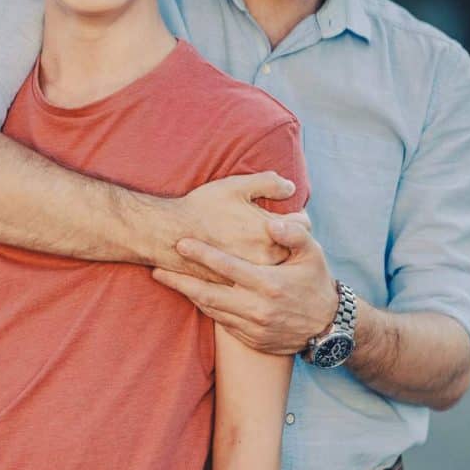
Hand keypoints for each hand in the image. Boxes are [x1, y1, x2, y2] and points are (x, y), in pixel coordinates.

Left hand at [151, 217, 336, 355]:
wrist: (329, 327)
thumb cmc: (316, 281)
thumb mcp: (313, 254)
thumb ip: (293, 234)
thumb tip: (272, 222)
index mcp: (270, 284)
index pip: (228, 267)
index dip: (203, 254)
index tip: (180, 243)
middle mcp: (258, 309)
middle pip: (209, 294)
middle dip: (180, 280)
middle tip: (155, 267)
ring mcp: (253, 327)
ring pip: (212, 310)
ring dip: (187, 295)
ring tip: (165, 279)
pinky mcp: (251, 340)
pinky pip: (221, 323)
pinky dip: (204, 308)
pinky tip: (190, 295)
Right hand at [159, 171, 308, 279]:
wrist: (168, 235)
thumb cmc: (201, 207)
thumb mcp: (235, 186)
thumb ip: (268, 183)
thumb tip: (291, 188)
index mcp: (269, 232)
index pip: (301, 225)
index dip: (297, 216)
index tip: (290, 213)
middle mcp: (265, 257)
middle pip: (292, 250)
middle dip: (289, 240)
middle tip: (279, 232)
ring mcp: (250, 276)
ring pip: (275, 268)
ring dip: (274, 259)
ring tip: (264, 247)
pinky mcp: (235, 286)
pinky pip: (255, 281)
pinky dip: (256, 272)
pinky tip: (247, 261)